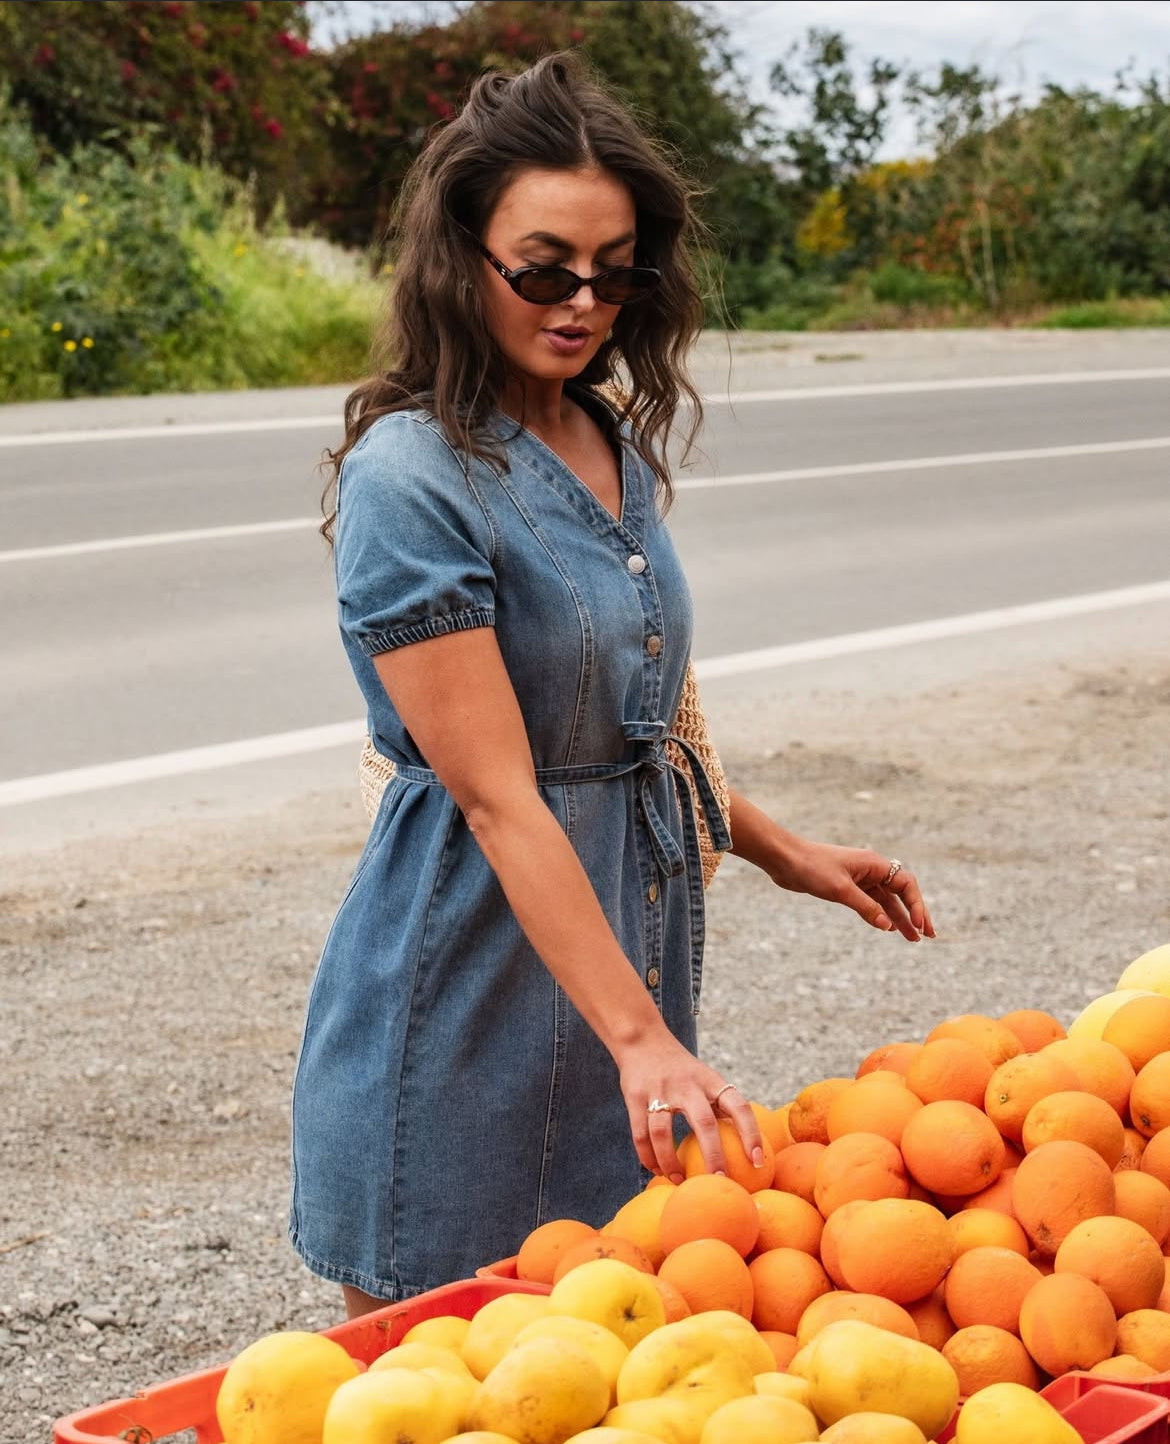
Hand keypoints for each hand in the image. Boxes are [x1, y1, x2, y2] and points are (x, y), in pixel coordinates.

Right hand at [614, 1028, 764, 1181]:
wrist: (643, 1040)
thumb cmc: (683, 1070)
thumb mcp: (706, 1079)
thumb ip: (721, 1106)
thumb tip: (745, 1147)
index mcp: (711, 1081)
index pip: (738, 1106)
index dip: (751, 1134)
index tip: (757, 1162)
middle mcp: (687, 1085)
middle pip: (703, 1122)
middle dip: (713, 1155)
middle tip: (718, 1181)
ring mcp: (659, 1090)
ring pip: (662, 1132)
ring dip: (670, 1161)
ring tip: (678, 1181)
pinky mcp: (635, 1097)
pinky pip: (640, 1133)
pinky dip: (647, 1156)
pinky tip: (655, 1169)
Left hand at [767, 839, 935, 940]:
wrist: (785, 860)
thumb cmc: (812, 868)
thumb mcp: (840, 890)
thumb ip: (865, 907)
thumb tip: (886, 925)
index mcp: (874, 864)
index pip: (906, 884)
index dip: (917, 905)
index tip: (920, 925)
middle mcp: (871, 869)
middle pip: (901, 893)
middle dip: (915, 914)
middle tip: (928, 936)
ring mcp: (859, 878)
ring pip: (886, 900)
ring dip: (899, 918)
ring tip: (912, 939)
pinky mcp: (847, 886)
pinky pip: (871, 902)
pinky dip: (881, 915)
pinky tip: (887, 927)